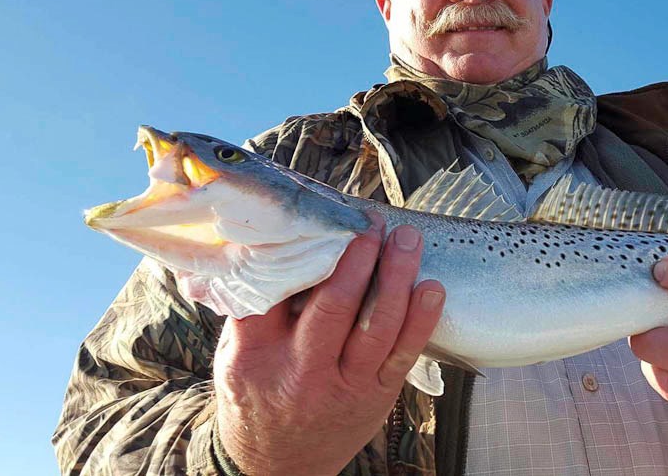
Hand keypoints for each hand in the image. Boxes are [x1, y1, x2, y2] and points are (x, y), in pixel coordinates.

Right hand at [213, 213, 443, 474]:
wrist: (277, 466)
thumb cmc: (257, 395)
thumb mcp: (235, 354)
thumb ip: (254, 308)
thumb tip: (277, 243)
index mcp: (254, 354)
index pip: (275, 291)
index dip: (300, 250)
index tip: (321, 217)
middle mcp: (299, 371)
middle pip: (333, 305)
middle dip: (357, 258)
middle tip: (371, 223)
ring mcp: (342, 385)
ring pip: (375, 325)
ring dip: (397, 277)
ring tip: (407, 239)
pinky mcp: (376, 396)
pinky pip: (402, 354)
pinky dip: (421, 320)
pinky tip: (432, 288)